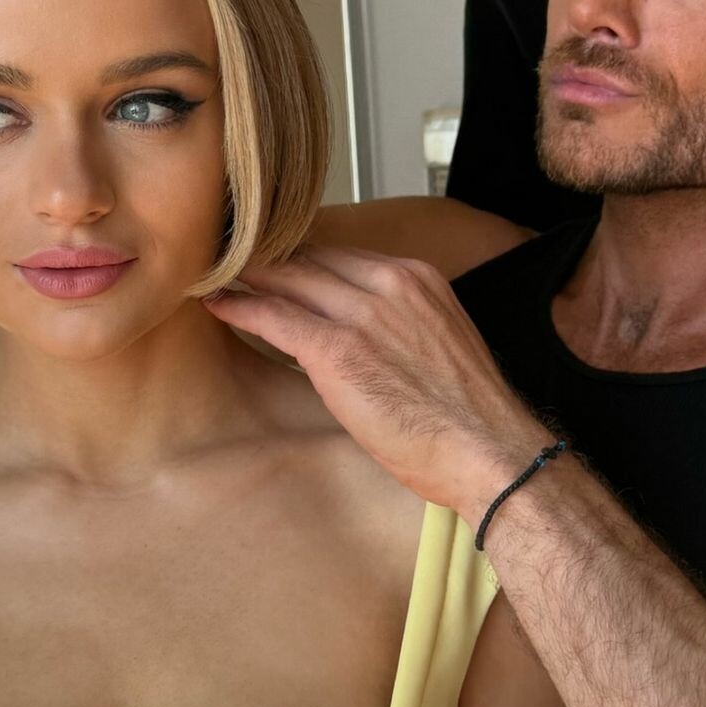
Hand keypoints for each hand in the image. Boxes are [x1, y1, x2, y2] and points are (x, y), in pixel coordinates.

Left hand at [203, 245, 545, 525]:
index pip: (343, 254)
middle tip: (230, 261)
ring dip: (248, 277)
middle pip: (310, 257)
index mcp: (418, 280)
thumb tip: (364, 337)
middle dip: (269, 259)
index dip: (302, 257)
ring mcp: (363, 315)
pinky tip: (218, 305)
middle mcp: (390, 285)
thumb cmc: (468, 418)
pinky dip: (241, 307)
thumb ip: (401, 326)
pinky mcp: (338, 351)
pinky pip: (275, 317)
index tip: (275, 260)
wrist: (489, 452)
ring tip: (216, 277)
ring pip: (288, 279)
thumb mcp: (439, 346)